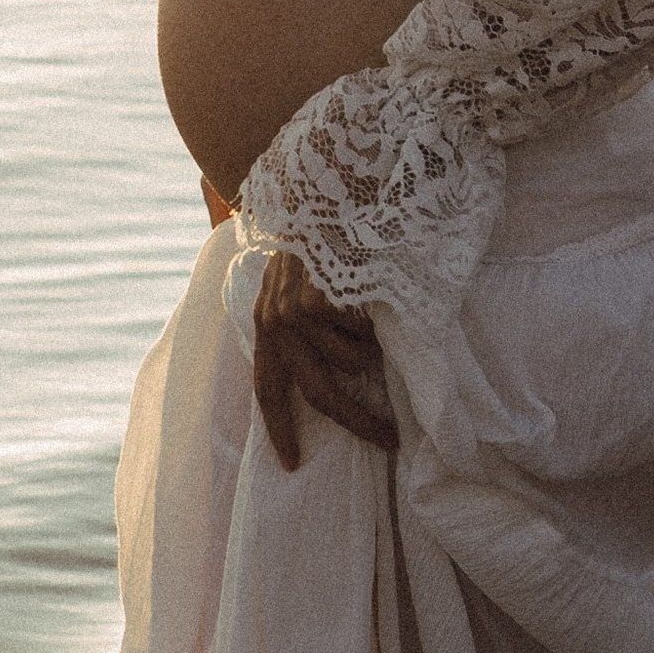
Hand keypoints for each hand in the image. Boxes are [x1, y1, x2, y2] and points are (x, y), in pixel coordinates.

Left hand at [250, 251, 395, 471]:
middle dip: (356, 421)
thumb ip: (311, 330)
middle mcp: (272, 320)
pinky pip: (361, 340)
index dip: (280, 428)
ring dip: (371, 346)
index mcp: (266, 320)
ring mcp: (291, 313)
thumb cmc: (335, 239)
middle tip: (387, 440)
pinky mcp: (313, 305)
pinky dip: (375, 324)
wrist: (339, 187)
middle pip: (316, 392)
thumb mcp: (308, 286)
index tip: (292, 464)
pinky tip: (370, 291)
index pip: (267, 386)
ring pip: (350, 365)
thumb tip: (340, 385)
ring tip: (372, 310)